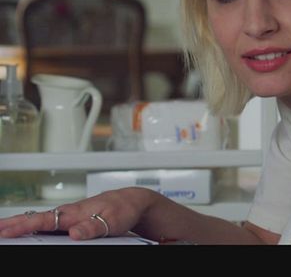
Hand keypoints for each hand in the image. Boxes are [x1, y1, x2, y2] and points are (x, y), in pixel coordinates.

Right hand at [0, 187, 155, 239]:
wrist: (132, 202)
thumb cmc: (122, 209)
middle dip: (13, 224)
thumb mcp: (110, 220)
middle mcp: (68, 213)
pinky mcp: (73, 221)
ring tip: (3, 230)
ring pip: (41, 221)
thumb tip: (74, 233)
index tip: (5, 231)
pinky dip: (34, 226)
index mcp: (73, 213)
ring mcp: (69, 217)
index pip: (43, 221)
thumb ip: (91, 226)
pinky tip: (27, 231)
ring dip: (21, 225)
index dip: (23, 226)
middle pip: (35, 219)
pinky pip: (50, 224)